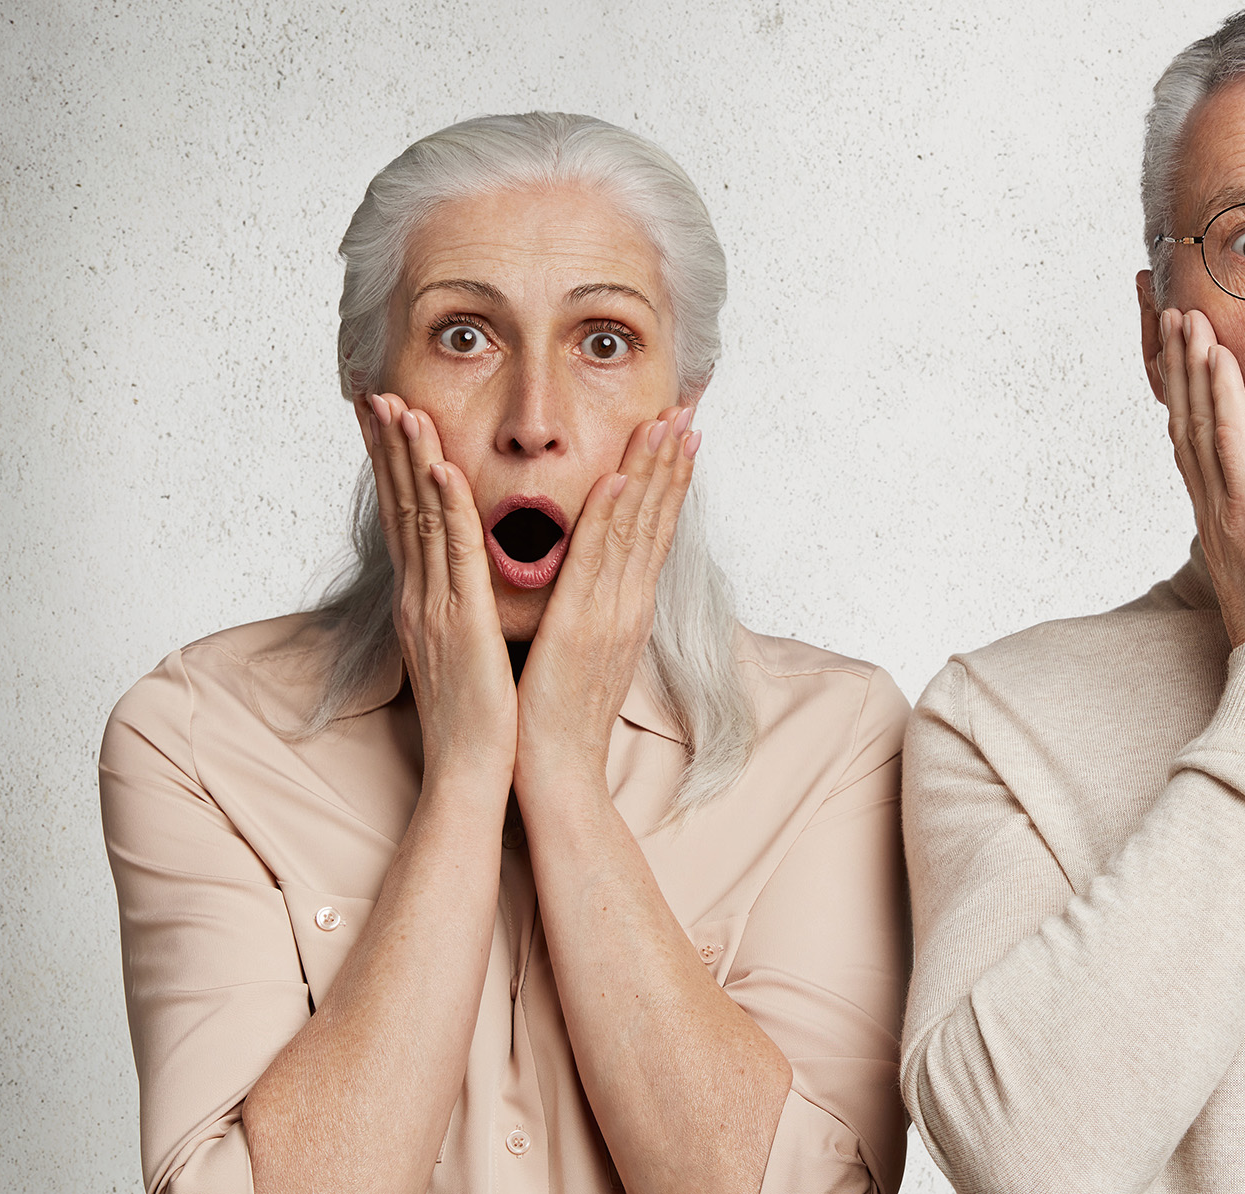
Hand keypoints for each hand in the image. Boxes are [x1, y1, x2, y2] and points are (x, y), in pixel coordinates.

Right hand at [356, 392, 517, 788]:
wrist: (475, 773)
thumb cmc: (477, 716)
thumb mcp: (462, 648)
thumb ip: (459, 607)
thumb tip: (463, 580)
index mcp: (423, 601)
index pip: (403, 519)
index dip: (391, 466)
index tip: (382, 419)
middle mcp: (418, 596)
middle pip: (398, 507)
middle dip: (386, 448)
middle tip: (373, 393)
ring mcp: (434, 608)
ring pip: (419, 520)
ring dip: (411, 460)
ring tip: (400, 406)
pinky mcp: (461, 623)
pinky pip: (452, 557)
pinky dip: (446, 509)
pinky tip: (443, 468)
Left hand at [513, 404, 699, 790]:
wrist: (558, 768)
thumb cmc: (560, 715)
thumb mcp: (585, 651)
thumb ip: (593, 609)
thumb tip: (594, 580)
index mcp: (628, 608)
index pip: (655, 531)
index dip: (670, 481)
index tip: (682, 437)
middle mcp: (630, 604)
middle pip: (656, 518)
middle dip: (671, 461)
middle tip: (686, 410)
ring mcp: (611, 613)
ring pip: (634, 529)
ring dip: (650, 471)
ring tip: (664, 423)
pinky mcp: (581, 626)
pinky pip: (595, 561)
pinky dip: (607, 516)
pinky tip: (614, 477)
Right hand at [1158, 309, 1244, 659]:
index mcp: (1225, 517)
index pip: (1198, 442)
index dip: (1188, 394)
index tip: (1183, 351)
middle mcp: (1214, 506)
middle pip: (1185, 422)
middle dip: (1176, 367)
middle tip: (1168, 315)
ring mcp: (1225, 507)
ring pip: (1198, 422)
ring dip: (1189, 366)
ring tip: (1184, 317)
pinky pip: (1227, 441)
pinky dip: (1217, 395)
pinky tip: (1214, 356)